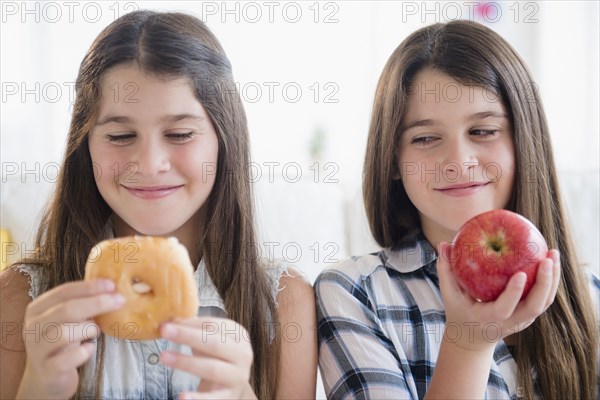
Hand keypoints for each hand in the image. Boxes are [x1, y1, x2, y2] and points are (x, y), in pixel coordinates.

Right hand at [17, 279, 123, 398]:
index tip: (112, 285)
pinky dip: (82, 353)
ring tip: (96, 330)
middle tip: (119, 301)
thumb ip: (83, 303)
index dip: (89, 287)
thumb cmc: (63, 341)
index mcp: (38, 308)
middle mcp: (33, 327)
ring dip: (87, 329)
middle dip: (96, 303)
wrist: (47, 376)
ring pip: (62, 333)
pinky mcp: (46, 370)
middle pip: (65, 309)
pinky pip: (64, 360)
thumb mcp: (69, 319)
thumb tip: (113, 288)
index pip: (63, 291)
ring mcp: (36, 349)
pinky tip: (90, 348)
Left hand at [160, 317, 255, 399]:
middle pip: (214, 343)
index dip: (190, 323)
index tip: (168, 321)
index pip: (213, 325)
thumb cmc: (217, 357)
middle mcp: (242, 354)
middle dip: (188, 336)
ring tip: (163, 357)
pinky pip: (212, 398)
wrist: (232, 385)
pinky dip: (197, 398)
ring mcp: (237, 376)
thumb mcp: (209, 340)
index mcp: (238, 334)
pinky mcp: (229, 396)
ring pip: (211, 368)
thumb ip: (193, 328)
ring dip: (186, 362)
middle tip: (164, 331)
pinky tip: (182, 396)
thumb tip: (170, 319)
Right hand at [436, 242, 560, 350]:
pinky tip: (550, 260)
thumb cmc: (459, 311)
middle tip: (546, 258)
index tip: (521, 273)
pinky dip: (550, 281)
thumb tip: (443, 243)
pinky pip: (544, 299)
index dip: (514, 293)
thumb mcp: (449, 294)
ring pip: (544, 303)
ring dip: (552, 279)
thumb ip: (446, 269)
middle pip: (534, 306)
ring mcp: (523, 320)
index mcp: (489, 318)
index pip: (504, 308)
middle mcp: (510, 322)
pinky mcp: (530, 315)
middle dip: (545, 283)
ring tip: (553, 253)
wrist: (473, 339)